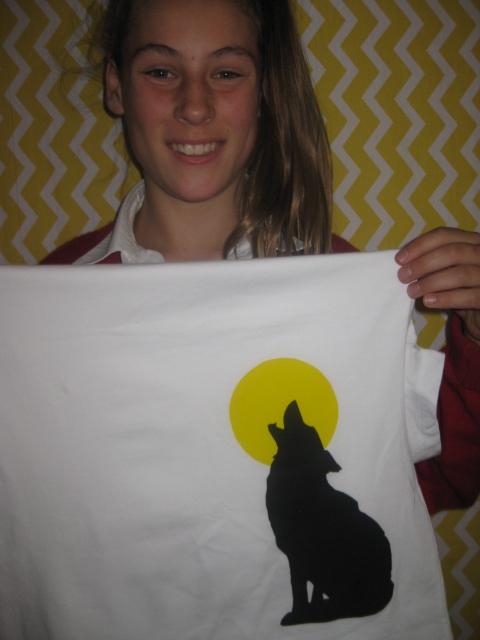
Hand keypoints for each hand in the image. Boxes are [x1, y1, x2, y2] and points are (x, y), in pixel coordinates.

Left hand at [395, 227, 479, 343]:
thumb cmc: (460, 288)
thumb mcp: (446, 270)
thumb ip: (431, 262)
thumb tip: (404, 261)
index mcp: (473, 241)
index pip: (445, 235)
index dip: (420, 245)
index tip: (399, 259)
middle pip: (453, 252)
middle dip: (423, 263)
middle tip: (402, 276)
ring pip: (460, 274)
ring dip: (431, 282)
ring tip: (412, 291)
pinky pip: (469, 296)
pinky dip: (446, 298)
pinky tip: (428, 301)